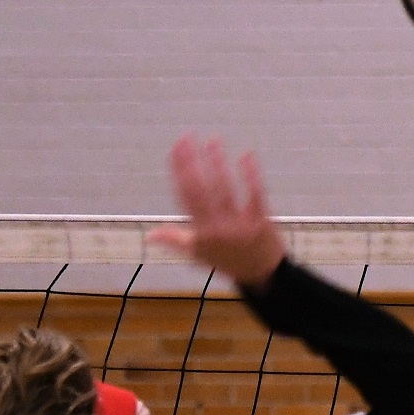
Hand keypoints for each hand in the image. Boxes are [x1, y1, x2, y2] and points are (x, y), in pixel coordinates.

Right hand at [148, 136, 287, 289]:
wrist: (264, 277)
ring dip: (218, 164)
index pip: (186, 196)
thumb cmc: (228, 262)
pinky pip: (256, 195)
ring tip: (212, 141)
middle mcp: (218, 227)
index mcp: (201, 232)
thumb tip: (149, 235)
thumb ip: (175, 240)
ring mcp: (240, 223)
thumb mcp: (198, 255)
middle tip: (186, 137)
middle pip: (202, 190)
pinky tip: (246, 155)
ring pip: (226, 190)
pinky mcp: (261, 220)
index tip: (174, 150)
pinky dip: (251, 175)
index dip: (179, 172)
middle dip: (192, 162)